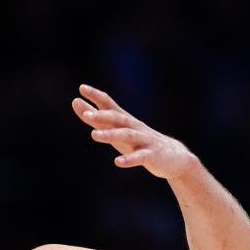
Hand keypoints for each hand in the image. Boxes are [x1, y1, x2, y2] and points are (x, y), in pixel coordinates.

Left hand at [72, 85, 196, 179]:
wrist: (174, 157)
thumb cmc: (138, 142)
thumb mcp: (116, 130)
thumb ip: (96, 118)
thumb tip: (75, 102)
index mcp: (125, 121)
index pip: (110, 105)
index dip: (97, 96)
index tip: (82, 88)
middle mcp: (134, 127)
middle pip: (117, 118)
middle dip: (101, 116)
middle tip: (85, 114)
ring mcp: (144, 140)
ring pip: (127, 135)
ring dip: (110, 134)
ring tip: (94, 135)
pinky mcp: (151, 155)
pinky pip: (140, 157)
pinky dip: (129, 159)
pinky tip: (118, 162)